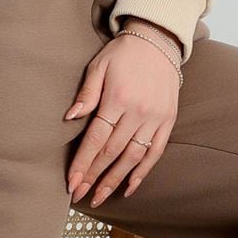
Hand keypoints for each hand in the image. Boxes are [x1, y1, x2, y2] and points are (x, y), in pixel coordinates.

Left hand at [64, 20, 181, 205]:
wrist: (158, 41)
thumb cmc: (123, 53)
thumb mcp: (99, 66)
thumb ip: (86, 93)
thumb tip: (70, 118)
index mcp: (117, 99)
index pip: (96, 139)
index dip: (82, 163)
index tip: (71, 182)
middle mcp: (138, 112)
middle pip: (112, 153)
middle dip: (93, 176)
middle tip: (79, 195)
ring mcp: (155, 119)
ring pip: (133, 157)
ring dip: (115, 180)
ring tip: (99, 197)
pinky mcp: (168, 121)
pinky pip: (155, 152)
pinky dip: (142, 172)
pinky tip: (129, 187)